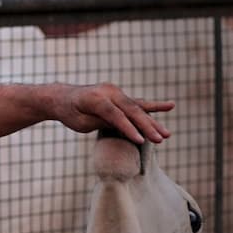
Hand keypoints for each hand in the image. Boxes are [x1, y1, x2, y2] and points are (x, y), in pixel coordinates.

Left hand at [51, 83, 173, 143]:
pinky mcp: (120, 95)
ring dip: (153, 121)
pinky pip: (138, 102)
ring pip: (137, 108)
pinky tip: (171, 105)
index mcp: (94, 98)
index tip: (141, 141)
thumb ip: (102, 122)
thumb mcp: (80, 122)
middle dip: (146, 126)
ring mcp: (115, 92)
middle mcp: (107, 91)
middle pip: (130, 110)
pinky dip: (153, 106)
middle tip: (161, 139)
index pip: (115, 115)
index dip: (128, 128)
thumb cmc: (69, 112)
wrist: (62, 97)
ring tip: (167, 134)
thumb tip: (124, 126)